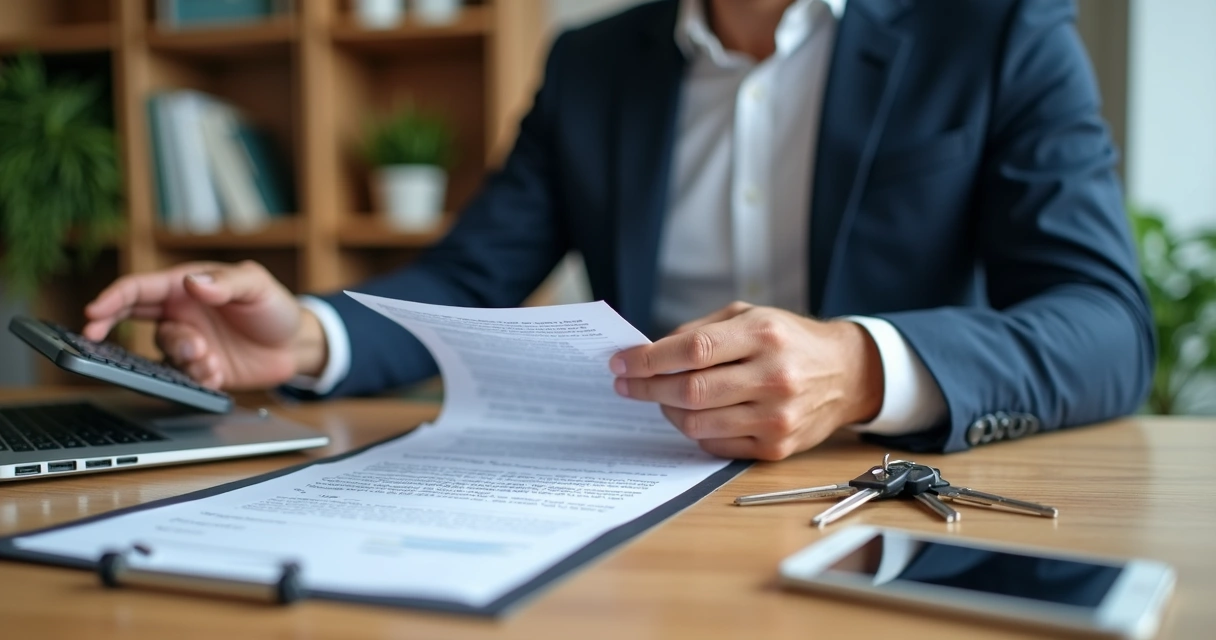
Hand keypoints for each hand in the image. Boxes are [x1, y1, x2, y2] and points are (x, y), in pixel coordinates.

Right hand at [82, 260, 327, 390]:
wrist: (296, 345)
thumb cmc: (274, 307)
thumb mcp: (257, 286)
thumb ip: (226, 283)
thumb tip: (193, 283)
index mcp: (186, 286)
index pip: (138, 289)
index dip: (112, 298)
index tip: (93, 312)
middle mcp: (180, 314)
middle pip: (131, 319)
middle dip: (115, 328)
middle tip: (107, 338)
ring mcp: (188, 342)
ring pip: (162, 351)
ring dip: (181, 356)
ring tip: (210, 357)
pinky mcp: (199, 369)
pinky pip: (182, 376)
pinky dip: (198, 376)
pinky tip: (219, 371)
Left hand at [609, 302, 883, 459]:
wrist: (847, 374)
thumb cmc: (789, 340)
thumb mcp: (750, 316)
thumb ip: (700, 331)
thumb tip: (649, 353)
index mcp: (763, 335)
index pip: (692, 350)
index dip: (648, 360)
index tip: (620, 363)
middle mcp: (773, 376)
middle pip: (691, 391)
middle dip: (648, 389)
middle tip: (626, 385)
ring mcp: (777, 416)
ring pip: (699, 424)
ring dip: (668, 412)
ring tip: (662, 399)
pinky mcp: (777, 447)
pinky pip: (716, 445)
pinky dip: (696, 431)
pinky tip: (694, 415)